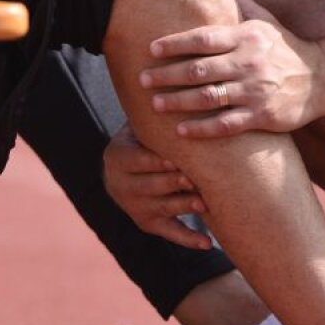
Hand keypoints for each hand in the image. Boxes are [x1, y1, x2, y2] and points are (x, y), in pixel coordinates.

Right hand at [102, 126, 211, 249]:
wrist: (127, 167)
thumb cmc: (146, 136)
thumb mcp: (140, 124)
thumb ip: (153, 114)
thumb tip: (171, 79)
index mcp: (117, 156)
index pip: (137, 160)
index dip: (156, 161)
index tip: (176, 160)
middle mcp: (120, 185)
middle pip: (152, 186)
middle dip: (176, 184)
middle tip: (197, 180)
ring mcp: (134, 207)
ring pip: (164, 209)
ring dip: (186, 206)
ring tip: (206, 204)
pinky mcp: (148, 223)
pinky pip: (171, 233)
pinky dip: (189, 240)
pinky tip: (207, 244)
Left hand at [139, 0, 324, 137]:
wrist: (323, 77)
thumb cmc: (284, 46)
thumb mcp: (264, 20)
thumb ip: (239, 0)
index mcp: (245, 37)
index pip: (203, 38)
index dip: (175, 44)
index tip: (151, 50)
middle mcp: (248, 62)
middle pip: (200, 69)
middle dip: (167, 75)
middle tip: (143, 80)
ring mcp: (255, 91)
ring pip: (209, 98)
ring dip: (178, 102)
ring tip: (155, 105)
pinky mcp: (263, 116)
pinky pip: (226, 124)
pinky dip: (202, 129)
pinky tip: (181, 131)